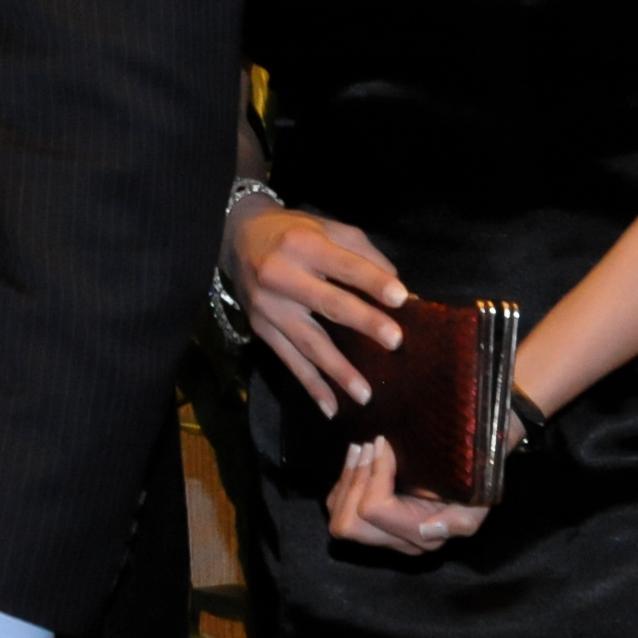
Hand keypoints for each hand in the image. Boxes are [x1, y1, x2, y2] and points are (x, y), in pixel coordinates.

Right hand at [227, 204, 406, 412]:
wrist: (236, 238)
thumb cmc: (293, 233)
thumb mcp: (327, 228)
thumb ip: (363, 254)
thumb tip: (399, 289)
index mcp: (303, 245)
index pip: (344, 265)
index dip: (372, 281)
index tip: (401, 298)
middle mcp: (282, 276)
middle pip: (328, 303)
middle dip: (363, 322)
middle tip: (395, 341)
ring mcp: (269, 307)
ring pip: (308, 342)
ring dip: (338, 370)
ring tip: (365, 394)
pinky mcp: (261, 329)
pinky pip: (289, 361)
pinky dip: (310, 386)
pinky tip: (331, 408)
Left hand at [326, 436, 489, 555]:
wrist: (477, 464)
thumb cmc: (476, 473)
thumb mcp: (480, 496)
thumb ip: (461, 520)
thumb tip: (428, 530)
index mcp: (424, 535)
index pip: (375, 510)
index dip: (374, 473)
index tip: (385, 443)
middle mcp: (401, 542)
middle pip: (348, 524)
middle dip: (353, 481)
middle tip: (367, 445)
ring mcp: (384, 535)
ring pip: (339, 520)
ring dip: (347, 480)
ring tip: (361, 448)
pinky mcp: (372, 524)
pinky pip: (339, 511)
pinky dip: (343, 483)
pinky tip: (357, 458)